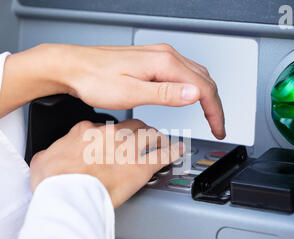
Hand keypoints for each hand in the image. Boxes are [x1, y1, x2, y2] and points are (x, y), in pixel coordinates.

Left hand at [0, 43, 224, 138]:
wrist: (74, 67)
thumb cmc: (95, 79)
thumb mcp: (131, 93)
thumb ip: (165, 94)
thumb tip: (194, 94)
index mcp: (164, 63)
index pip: (204, 88)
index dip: (215, 111)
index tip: (219, 128)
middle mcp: (164, 55)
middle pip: (204, 79)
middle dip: (215, 105)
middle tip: (217, 126)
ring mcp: (158, 56)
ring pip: (195, 74)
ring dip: (206, 95)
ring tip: (209, 115)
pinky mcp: (150, 60)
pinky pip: (182, 72)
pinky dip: (193, 87)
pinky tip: (189, 96)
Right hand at [29, 119, 183, 207]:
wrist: (66, 194)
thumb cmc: (55, 181)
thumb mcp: (43, 160)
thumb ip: (52, 153)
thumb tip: (50, 157)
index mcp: (86, 132)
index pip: (102, 126)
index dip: (110, 134)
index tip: (112, 140)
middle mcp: (108, 135)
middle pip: (130, 126)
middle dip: (138, 130)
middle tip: (141, 137)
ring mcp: (126, 149)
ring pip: (149, 135)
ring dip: (156, 138)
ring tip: (161, 140)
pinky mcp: (140, 167)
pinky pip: (163, 155)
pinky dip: (173, 152)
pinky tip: (178, 151)